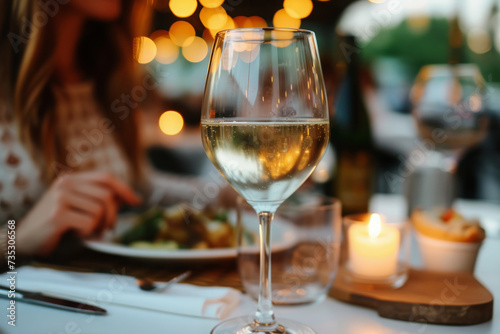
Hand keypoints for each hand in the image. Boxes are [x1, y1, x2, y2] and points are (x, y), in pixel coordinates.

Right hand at [16, 172, 140, 255]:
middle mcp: (65, 184)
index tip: (136, 201)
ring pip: (99, 210)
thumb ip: (98, 200)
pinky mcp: (58, 214)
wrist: (23, 242)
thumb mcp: (77, 208)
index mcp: (71, 179)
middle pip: (107, 195)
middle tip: (107, 229)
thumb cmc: (54, 227)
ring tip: (85, 232)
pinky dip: (87, 233)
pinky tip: (74, 235)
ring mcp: (60, 197)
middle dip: (112, 215)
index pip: (106, 177)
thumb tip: (127, 198)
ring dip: (98, 226)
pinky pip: (89, 223)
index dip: (124, 189)